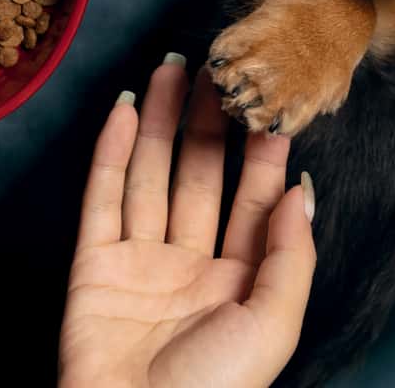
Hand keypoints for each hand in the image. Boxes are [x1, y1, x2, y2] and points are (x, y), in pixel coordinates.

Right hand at [59, 57, 315, 387]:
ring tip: (170, 69)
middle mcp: (190, 261)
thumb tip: (301, 189)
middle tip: (212, 68)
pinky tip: (124, 109)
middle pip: (199, 174)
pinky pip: (103, 195)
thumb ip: (290, 256)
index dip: (259, 150)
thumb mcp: (271, 326)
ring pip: (151, 173)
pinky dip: (112, 150)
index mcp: (238, 279)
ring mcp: (140, 259)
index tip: (264, 98)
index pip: (252, 199)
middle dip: (206, 122)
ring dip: (159, 120)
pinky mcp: (94, 262)